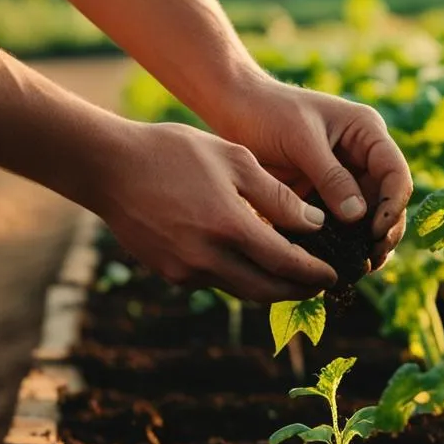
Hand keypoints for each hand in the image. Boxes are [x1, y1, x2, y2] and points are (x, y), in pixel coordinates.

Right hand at [92, 121, 337, 301]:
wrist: (108, 166)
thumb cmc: (174, 152)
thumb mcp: (234, 158)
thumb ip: (277, 195)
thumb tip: (314, 224)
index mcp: (230, 227)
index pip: (286, 264)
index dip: (315, 273)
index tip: (335, 273)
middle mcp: (208, 258)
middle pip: (267, 290)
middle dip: (298, 291)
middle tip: (320, 284)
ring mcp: (185, 271)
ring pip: (241, 290)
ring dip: (270, 287)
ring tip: (291, 276)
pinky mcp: (169, 273)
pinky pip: (215, 281)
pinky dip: (238, 276)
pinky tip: (249, 260)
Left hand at [211, 79, 413, 268]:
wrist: (233, 109)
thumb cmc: (268, 111)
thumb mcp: (301, 139)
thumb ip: (331, 176)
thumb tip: (358, 217)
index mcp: (366, 133)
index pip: (395, 172)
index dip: (393, 204)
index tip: (376, 231)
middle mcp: (361, 158)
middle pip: (387, 202)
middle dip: (384, 232)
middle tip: (370, 260)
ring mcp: (342, 180)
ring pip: (367, 219)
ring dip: (366, 245)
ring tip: (358, 269)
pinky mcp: (321, 198)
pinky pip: (339, 226)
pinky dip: (339, 246)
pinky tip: (334, 265)